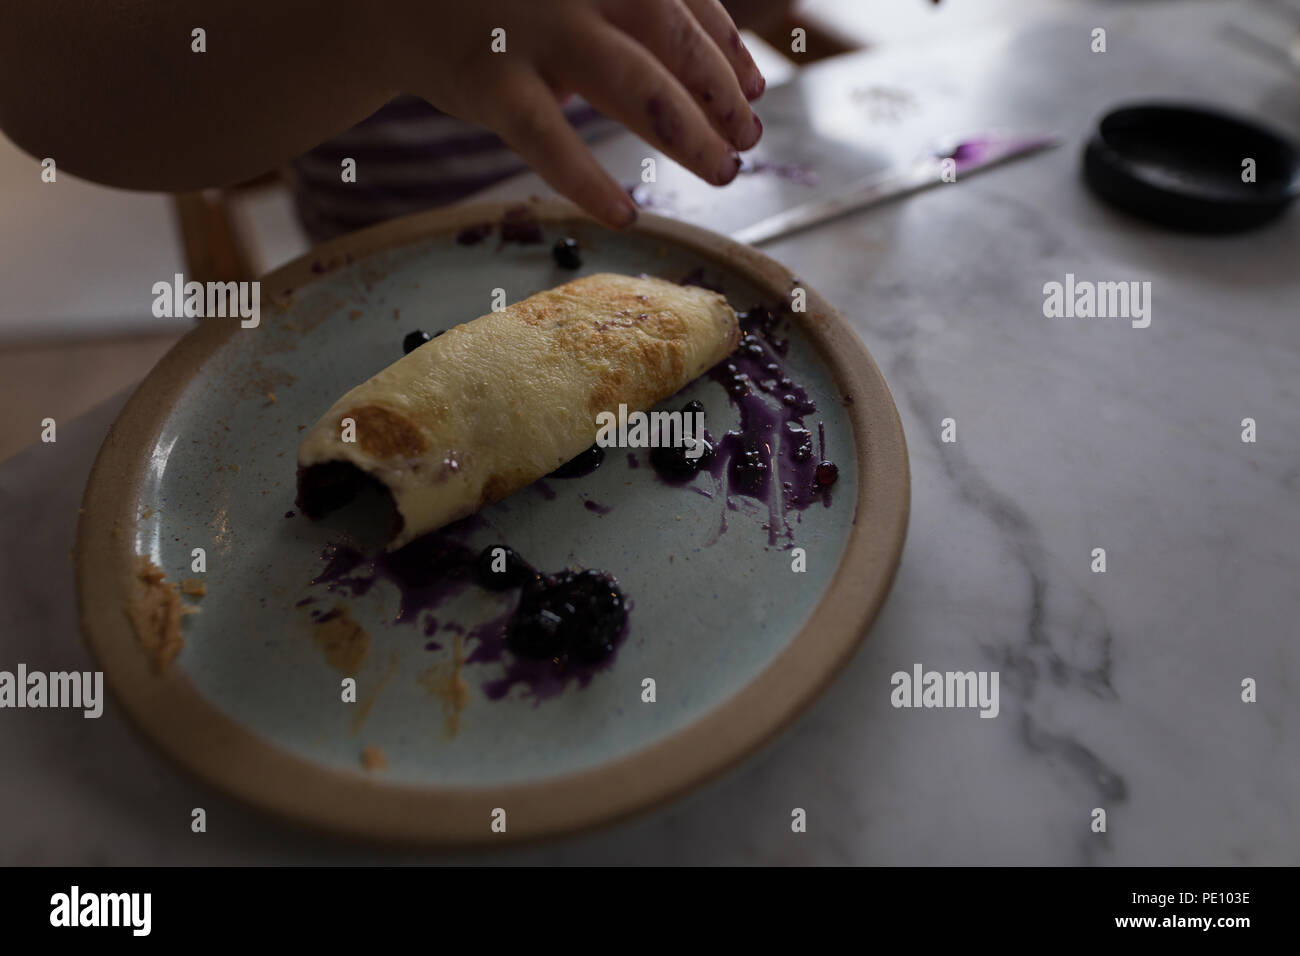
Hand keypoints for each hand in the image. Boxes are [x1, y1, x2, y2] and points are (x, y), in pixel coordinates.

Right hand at [389, 0, 766, 226]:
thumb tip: (733, 73)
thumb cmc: (506, 1)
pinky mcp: (490, 81)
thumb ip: (638, 14)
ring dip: (687, 136)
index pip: (684, 0)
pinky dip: (591, 181)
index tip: (755, 92)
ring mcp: (532, 29)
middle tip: (748, 142)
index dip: (728, 49)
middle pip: (672, 40)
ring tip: (721, 173)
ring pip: (632, 87)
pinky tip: (625, 213)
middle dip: (719, 96)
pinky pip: (550, 140)